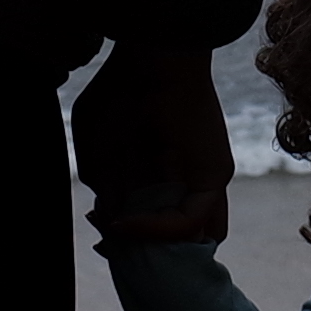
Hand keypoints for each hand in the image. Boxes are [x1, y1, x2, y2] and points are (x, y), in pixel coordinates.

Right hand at [72, 35, 233, 246]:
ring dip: (152, 249)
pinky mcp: (213, 177)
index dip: (128, 238)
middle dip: (144, 252)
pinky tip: (125, 224)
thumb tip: (108, 219)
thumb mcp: (97, 144)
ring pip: (190, 237)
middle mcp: (184, 180)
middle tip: (111, 253)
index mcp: (159, 172)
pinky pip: (190, 221)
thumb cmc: (118, 92)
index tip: (102, 242)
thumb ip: (104, 185)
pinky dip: (156, 231)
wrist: (151, 56)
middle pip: (176, 235)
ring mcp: (201, 181)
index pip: (154, 219)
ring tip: (119, 244)